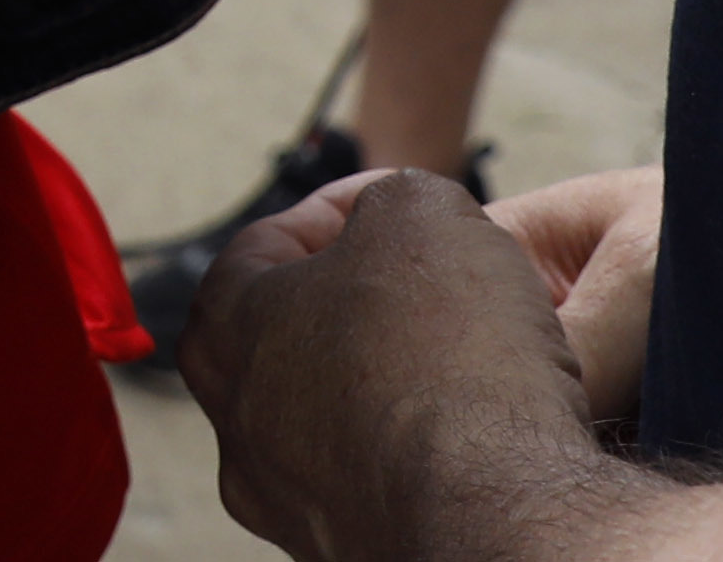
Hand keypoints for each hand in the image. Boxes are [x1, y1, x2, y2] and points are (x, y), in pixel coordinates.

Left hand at [186, 170, 636, 560]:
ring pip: (330, 417)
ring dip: (384, 379)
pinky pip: (376, 480)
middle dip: (354, 299)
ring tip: (458, 357)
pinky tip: (469, 432)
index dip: (336, 210)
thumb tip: (394, 213)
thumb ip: (390, 197)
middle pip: (287, 337)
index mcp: (226, 331)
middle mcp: (239, 426)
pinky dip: (415, 449)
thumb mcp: (422, 213)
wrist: (496, 511)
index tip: (392, 206)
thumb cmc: (445, 358)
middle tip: (419, 282)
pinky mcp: (348, 550)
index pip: (261, 247)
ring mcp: (288, 502)